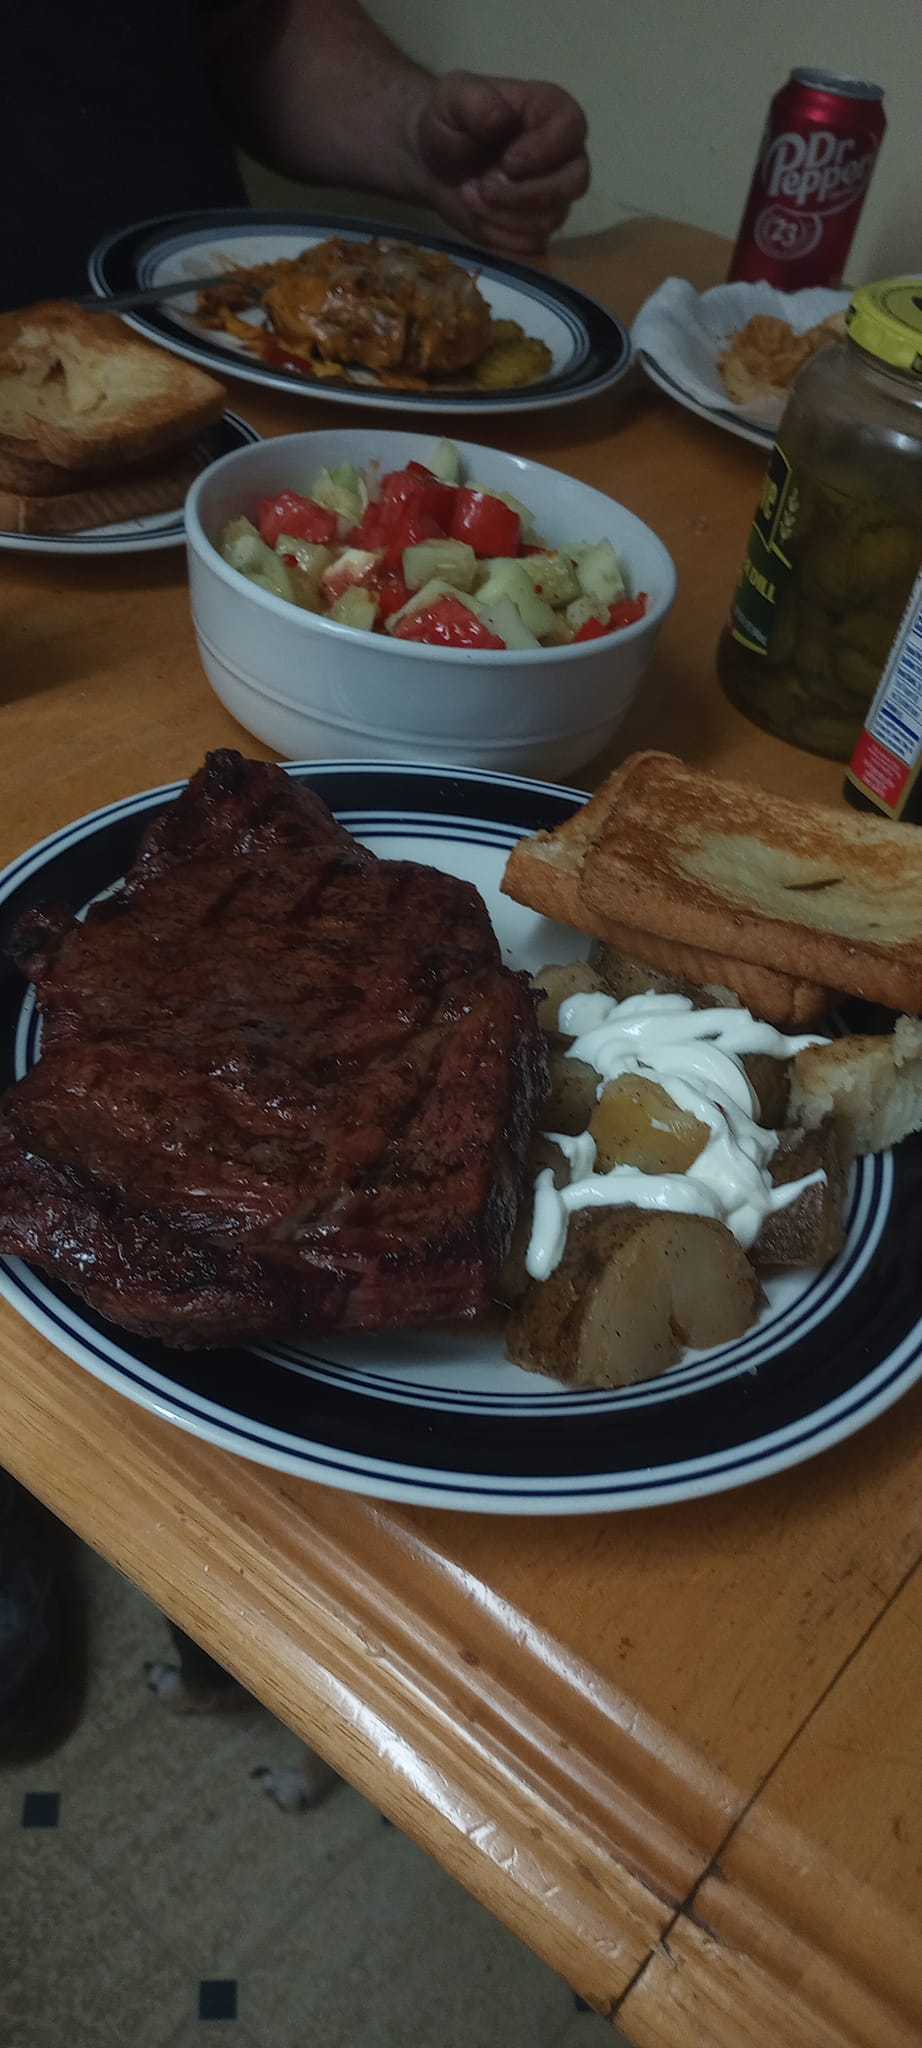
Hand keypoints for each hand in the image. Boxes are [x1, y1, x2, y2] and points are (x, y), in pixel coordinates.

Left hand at [415, 71, 589, 257]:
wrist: (430, 161)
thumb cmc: (450, 121)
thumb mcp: (454, 97)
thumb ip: (477, 101)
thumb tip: (501, 117)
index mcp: (554, 113)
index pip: (572, 133)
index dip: (542, 152)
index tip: (506, 161)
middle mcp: (564, 157)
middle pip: (571, 185)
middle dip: (522, 194)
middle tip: (482, 187)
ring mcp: (554, 197)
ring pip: (548, 221)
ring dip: (502, 216)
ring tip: (469, 195)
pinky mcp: (536, 228)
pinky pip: (531, 246)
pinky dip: (499, 237)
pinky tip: (477, 217)